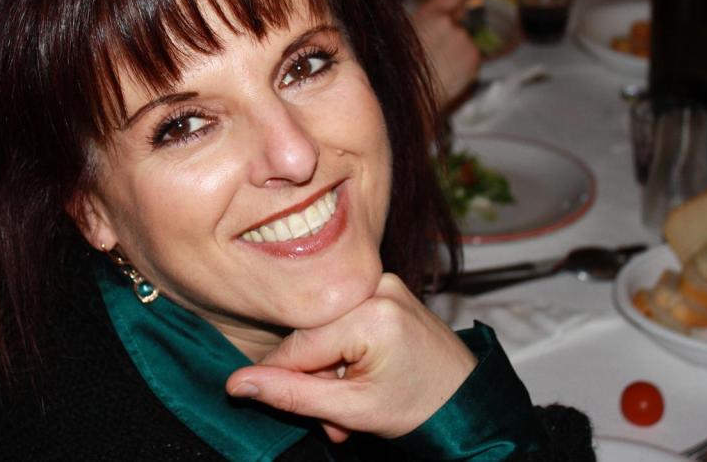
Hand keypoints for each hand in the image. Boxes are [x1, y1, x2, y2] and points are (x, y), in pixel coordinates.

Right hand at [225, 274, 476, 442]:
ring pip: (326, 330)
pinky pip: (345, 320)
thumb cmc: (421, 408)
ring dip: (330, 372)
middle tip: (333, 423)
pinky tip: (358, 380)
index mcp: (372, 312)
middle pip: (312, 336)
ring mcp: (385, 283)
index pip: (298, 346)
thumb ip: (291, 394)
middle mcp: (377, 286)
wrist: (470, 402)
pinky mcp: (387, 288)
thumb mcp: (353, 409)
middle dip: (315, 382)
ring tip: (350, 411)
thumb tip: (236, 384)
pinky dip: (344, 353)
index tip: (255, 399)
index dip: (277, 377)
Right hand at [409, 0, 481, 104]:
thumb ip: (425, 17)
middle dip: (453, 26)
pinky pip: (470, 55)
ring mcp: (466, 44)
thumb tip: (440, 9)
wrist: (411, 98)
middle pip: (461, 17)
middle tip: (436, 45)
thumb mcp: (403, 32)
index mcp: (432, 15)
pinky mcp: (474, 61)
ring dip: (457, 46)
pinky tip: (446, 71)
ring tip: (438, 62)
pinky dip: (463, 61)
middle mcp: (452, 26)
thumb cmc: (400, 69)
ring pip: (465, 38)